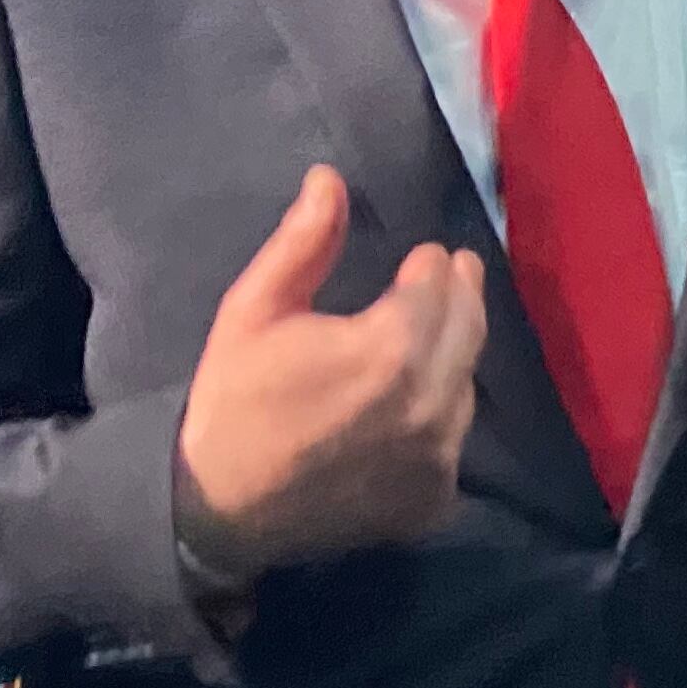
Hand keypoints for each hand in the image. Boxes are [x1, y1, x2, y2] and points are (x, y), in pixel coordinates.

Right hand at [175, 167, 485, 582]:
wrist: (217, 508)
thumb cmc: (232, 401)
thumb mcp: (252, 311)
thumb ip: (302, 244)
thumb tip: (329, 179)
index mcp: (391, 348)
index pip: (438, 286)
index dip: (431, 265)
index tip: (427, 254)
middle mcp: (432, 403)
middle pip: (469, 331)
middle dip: (461, 296)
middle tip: (458, 271)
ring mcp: (439, 457)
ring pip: (465, 387)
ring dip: (452, 358)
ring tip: (429, 338)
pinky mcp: (434, 499)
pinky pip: (453, 443)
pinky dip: (439, 419)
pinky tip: (412, 406)